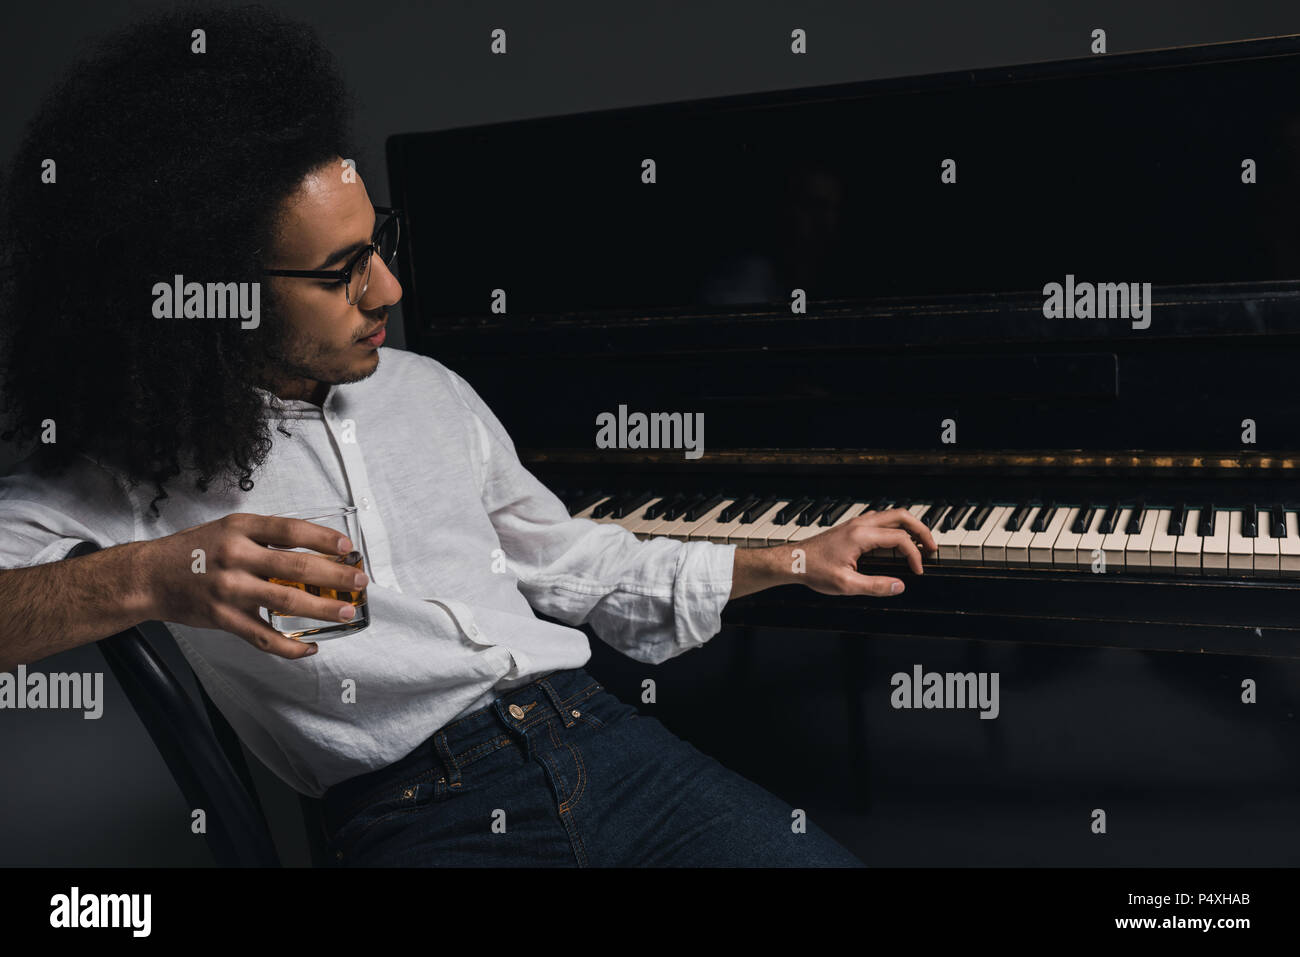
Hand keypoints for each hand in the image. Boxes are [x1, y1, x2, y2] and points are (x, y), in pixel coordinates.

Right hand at [135, 512, 367, 658]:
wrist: (149, 576)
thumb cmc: (194, 551)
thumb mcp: (229, 528)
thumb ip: (266, 537)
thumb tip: (315, 548)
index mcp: (240, 529)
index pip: (291, 530)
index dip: (323, 538)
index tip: (347, 547)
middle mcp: (235, 556)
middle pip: (296, 566)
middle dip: (334, 576)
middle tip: (360, 582)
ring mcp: (229, 589)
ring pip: (286, 600)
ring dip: (321, 608)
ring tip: (347, 611)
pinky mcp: (223, 618)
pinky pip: (263, 637)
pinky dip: (290, 646)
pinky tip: (311, 646)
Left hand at [791, 508, 937, 596]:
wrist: (793, 561)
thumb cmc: (814, 570)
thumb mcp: (846, 585)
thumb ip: (875, 586)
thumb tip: (899, 586)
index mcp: (861, 535)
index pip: (900, 538)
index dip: (914, 554)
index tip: (917, 571)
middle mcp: (860, 524)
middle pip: (901, 516)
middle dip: (921, 529)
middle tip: (933, 546)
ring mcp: (856, 523)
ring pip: (891, 515)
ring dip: (909, 526)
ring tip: (920, 543)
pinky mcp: (852, 527)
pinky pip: (881, 520)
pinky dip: (895, 527)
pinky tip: (897, 541)